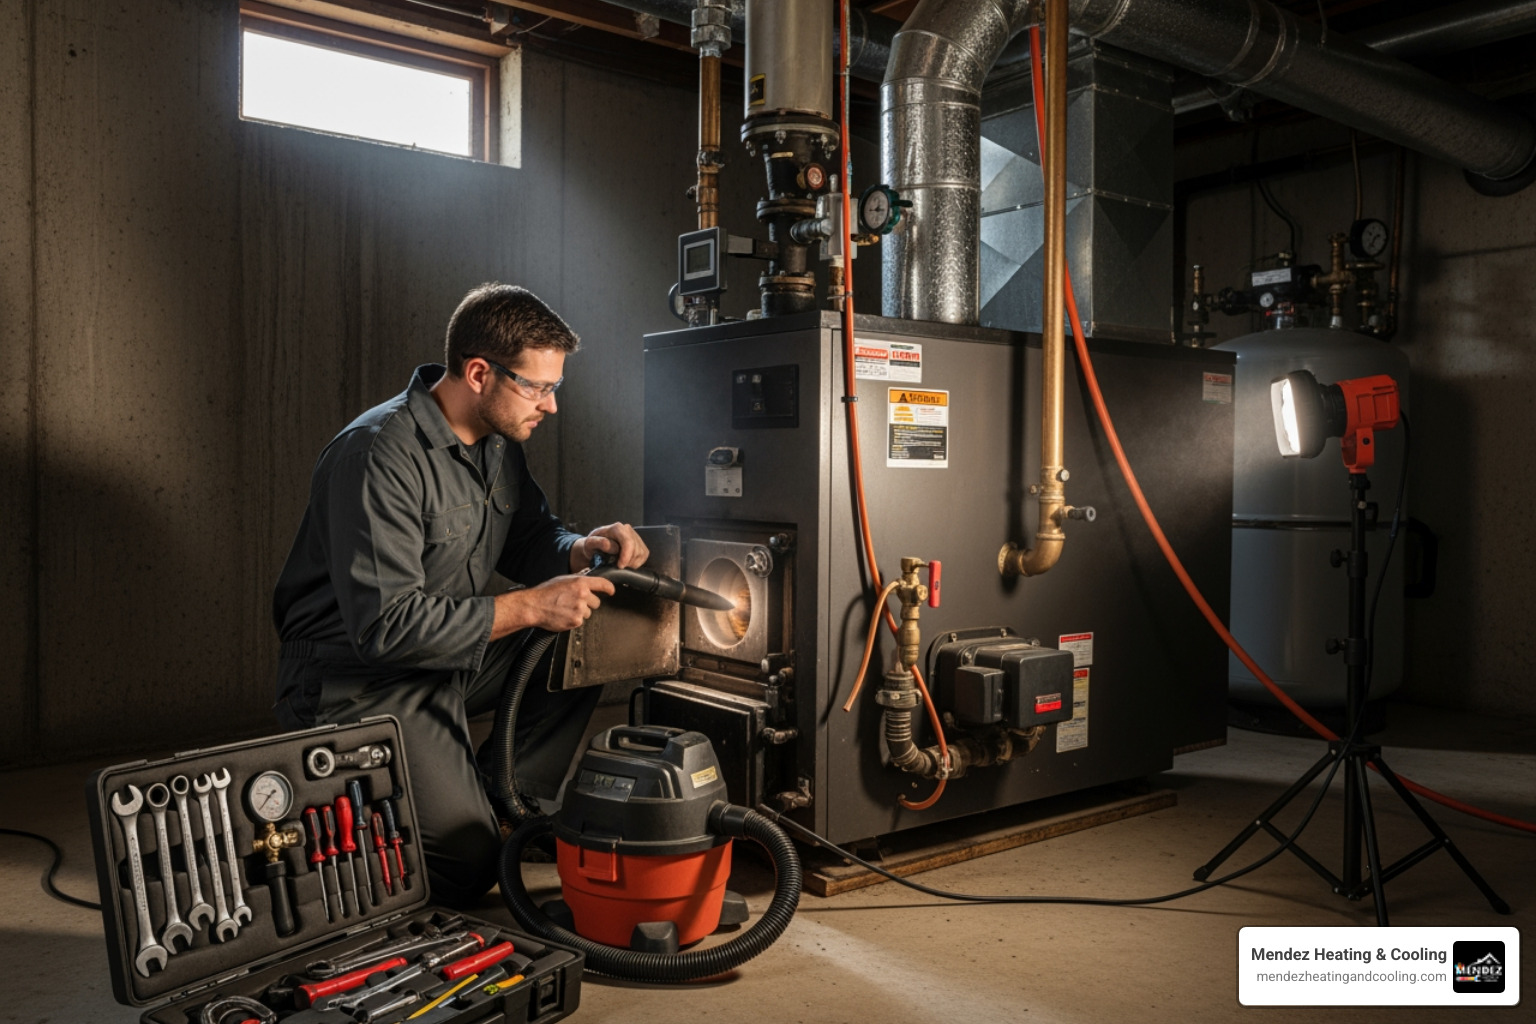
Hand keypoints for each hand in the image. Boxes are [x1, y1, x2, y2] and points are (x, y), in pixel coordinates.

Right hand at [492, 574, 614, 635]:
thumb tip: (588, 576)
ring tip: (566, 609)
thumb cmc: (546, 592)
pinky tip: (563, 615)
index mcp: (580, 583)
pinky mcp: (576, 621)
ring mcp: (580, 609)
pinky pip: (580, 621)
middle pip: (597, 602)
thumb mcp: (563, 579)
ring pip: (588, 613)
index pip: (603, 584)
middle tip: (574, 602)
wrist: (534, 606)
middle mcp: (583, 595)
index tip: (611, 591)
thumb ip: (578, 579)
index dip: (609, 588)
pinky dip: (574, 620)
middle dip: (589, 603)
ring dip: (580, 612)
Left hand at [570, 522, 649, 570]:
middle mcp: (627, 529)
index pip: (628, 542)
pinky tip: (626, 562)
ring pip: (641, 554)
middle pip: (636, 549)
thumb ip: (598, 543)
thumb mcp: (590, 544)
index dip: (626, 555)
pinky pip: (643, 556)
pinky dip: (636, 563)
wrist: (596, 547)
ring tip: (620, 563)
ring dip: (631, 563)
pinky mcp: (640, 544)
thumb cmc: (593, 545)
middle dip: (628, 562)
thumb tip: (609, 545)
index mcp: (616, 528)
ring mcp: (635, 536)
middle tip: (618, 566)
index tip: (620, 566)